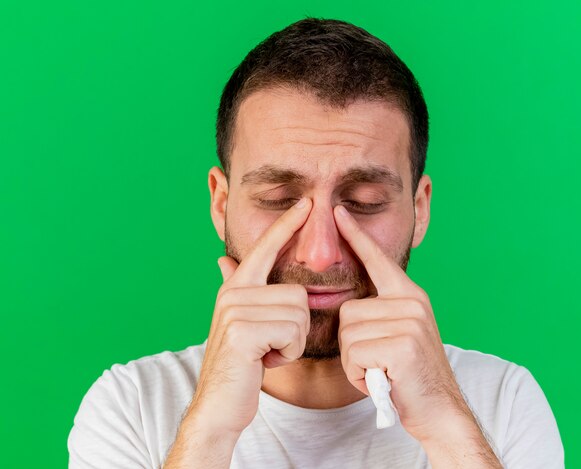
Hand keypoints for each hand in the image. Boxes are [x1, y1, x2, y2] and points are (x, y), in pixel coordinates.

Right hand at [186, 197, 312, 436]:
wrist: (220, 405)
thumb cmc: (240, 365)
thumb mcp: (239, 323)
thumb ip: (237, 288)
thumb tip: (223, 258)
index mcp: (236, 287)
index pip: (266, 248)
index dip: (287, 224)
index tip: (307, 203)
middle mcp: (233, 293)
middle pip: (298, 293)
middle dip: (296, 327)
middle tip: (271, 345)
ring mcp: (235, 311)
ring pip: (299, 312)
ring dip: (292, 341)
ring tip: (268, 352)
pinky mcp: (242, 332)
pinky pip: (292, 331)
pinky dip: (288, 352)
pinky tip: (266, 361)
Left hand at [333, 204, 474, 441]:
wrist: (439, 409)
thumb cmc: (409, 373)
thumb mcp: (398, 333)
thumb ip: (380, 312)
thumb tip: (351, 303)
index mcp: (409, 295)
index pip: (377, 259)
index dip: (356, 236)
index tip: (338, 213)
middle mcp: (411, 302)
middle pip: (348, 312)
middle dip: (353, 345)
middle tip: (378, 362)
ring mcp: (409, 322)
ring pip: (348, 335)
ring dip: (357, 362)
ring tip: (382, 370)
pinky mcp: (402, 345)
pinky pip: (355, 355)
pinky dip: (360, 374)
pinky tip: (382, 380)